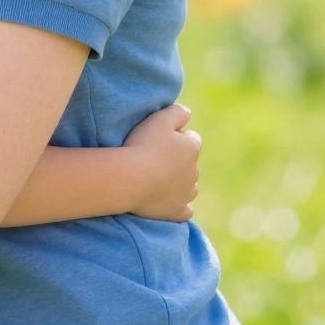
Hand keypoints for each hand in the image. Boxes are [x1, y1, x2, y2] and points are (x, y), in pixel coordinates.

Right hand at [123, 102, 200, 221]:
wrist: (130, 178)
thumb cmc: (143, 145)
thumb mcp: (160, 118)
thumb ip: (178, 112)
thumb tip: (188, 114)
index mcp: (192, 148)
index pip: (192, 139)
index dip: (177, 138)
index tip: (159, 140)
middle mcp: (194, 171)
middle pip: (189, 164)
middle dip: (178, 162)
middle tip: (153, 160)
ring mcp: (186, 194)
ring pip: (190, 187)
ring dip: (179, 184)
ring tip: (158, 181)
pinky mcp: (176, 212)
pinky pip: (186, 212)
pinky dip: (180, 208)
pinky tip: (170, 204)